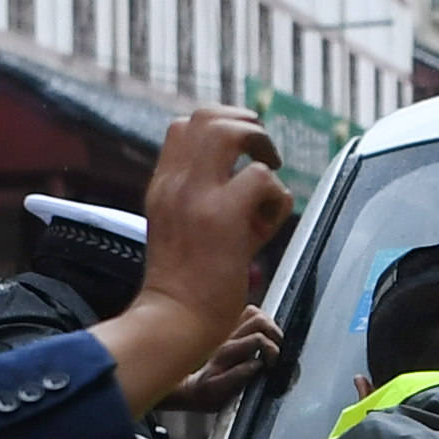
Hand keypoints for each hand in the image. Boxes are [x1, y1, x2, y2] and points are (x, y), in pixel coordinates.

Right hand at [94, 109, 292, 412]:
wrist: (173, 321)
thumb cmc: (183, 286)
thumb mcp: (182, 229)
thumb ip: (204, 200)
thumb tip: (248, 183)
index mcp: (163, 186)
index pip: (183, 126)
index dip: (219, 127)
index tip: (240, 152)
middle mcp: (176, 183)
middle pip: (208, 116)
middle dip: (246, 124)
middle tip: (265, 152)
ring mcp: (197, 196)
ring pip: (231, 132)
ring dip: (262, 150)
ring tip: (270, 179)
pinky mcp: (223, 217)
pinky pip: (263, 179)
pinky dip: (276, 198)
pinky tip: (266, 227)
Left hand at [177, 303, 285, 408]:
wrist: (196, 388)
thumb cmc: (210, 393)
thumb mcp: (220, 391)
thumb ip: (239, 376)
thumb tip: (258, 363)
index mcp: (227, 352)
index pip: (258, 339)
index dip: (272, 351)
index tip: (272, 366)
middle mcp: (227, 337)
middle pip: (259, 321)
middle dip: (274, 336)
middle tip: (276, 353)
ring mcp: (229, 331)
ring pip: (255, 314)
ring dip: (269, 327)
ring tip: (272, 343)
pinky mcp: (231, 329)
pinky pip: (249, 315)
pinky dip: (261, 324)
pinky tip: (263, 339)